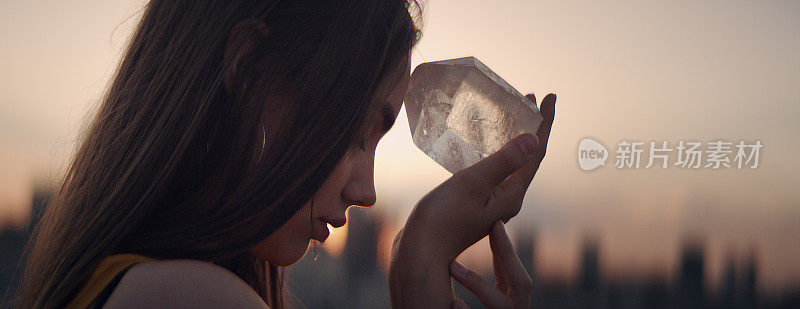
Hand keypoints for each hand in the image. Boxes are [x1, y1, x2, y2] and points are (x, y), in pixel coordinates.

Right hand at [389, 93, 554, 307]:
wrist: (420, 253)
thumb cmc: (442, 220)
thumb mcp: (472, 185)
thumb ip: (503, 162)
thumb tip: (534, 139)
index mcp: (512, 195)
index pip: (536, 153)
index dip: (546, 122)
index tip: (551, 96)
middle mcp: (507, 200)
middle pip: (528, 158)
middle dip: (532, 127)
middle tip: (529, 98)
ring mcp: (491, 205)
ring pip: (511, 165)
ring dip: (514, 138)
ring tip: (511, 115)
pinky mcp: (475, 206)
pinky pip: (494, 172)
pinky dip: (495, 152)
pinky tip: (482, 147)